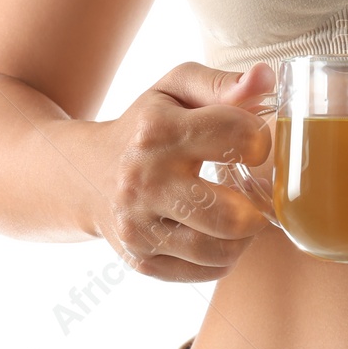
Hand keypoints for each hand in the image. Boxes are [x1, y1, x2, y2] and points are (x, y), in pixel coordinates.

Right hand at [87, 61, 273, 281]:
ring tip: (241, 217)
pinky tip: (219, 236)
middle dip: (258, 207)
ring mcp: (138, 227)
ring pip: (220, 251)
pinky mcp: (140, 260)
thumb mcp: (174, 91)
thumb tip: (266, 77)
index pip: (238, 136)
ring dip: (245, 237)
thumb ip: (222, 83)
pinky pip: (206, 272)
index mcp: (157, 132)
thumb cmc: (145, 127)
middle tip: (256, 196)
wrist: (81, 174)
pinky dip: (224, 257)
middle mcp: (143, 182)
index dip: (260, 141)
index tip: (253, 146)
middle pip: (231, 215)